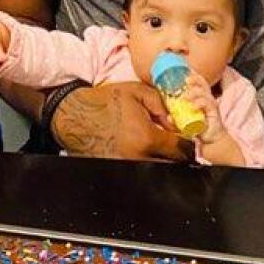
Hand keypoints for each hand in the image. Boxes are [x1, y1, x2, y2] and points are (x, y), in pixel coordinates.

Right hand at [52, 82, 189, 161]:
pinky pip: (140, 171)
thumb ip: (162, 105)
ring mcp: (126, 168)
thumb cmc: (104, 101)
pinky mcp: (117, 171)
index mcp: (145, 138)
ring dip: (162, 160)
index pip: (180, 150)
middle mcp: (137, 158)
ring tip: (159, 147)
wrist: (74, 115)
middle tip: (175, 144)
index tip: (188, 141)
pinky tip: (141, 151)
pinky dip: (145, 162)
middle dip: (176, 156)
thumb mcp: (137, 93)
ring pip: (157, 170)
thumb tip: (177, 122)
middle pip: (171, 166)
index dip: (188, 145)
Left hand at [179, 70, 223, 141]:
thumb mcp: (187, 121)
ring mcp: (211, 104)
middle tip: (185, 80)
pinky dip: (200, 103)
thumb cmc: (200, 127)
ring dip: (194, 93)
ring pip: (204, 93)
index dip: (192, 74)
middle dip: (194, 79)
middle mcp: (207, 98)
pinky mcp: (214, 112)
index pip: (198, 82)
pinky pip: (207, 104)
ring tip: (185, 97)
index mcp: (201, 96)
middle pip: (202, 83)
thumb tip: (169, 117)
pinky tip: (193, 106)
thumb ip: (178, 118)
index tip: (185, 68)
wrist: (212, 139)